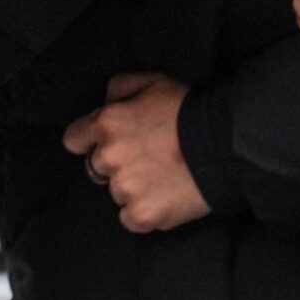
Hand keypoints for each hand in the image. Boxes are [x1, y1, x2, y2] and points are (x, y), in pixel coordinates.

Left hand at [61, 73, 210, 233]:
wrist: (225, 144)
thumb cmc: (190, 110)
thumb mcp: (153, 81)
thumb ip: (120, 88)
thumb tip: (105, 102)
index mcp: (108, 123)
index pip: (74, 139)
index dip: (89, 140)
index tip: (105, 143)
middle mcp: (110, 157)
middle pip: (95, 168)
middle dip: (115, 163)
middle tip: (146, 157)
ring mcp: (125, 189)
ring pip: (116, 193)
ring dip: (133, 187)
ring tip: (162, 175)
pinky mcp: (142, 215)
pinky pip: (131, 218)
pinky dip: (144, 212)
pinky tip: (164, 196)